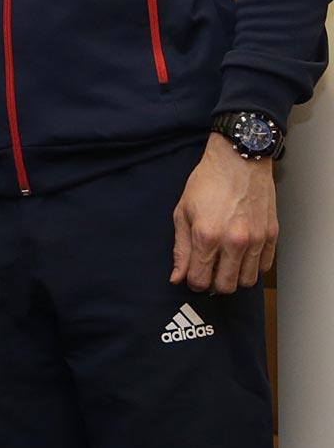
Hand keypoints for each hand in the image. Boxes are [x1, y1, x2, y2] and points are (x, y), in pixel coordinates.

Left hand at [171, 134, 278, 293]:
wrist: (238, 161)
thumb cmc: (207, 182)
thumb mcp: (182, 212)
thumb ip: (180, 248)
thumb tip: (177, 277)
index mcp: (207, 236)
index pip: (200, 279)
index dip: (193, 282)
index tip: (192, 276)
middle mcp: (234, 242)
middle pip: (226, 286)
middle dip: (214, 284)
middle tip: (209, 272)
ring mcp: (256, 240)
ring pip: (247, 281)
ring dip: (234, 278)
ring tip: (225, 264)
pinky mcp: (271, 236)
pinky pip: (264, 267)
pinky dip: (252, 267)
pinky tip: (241, 256)